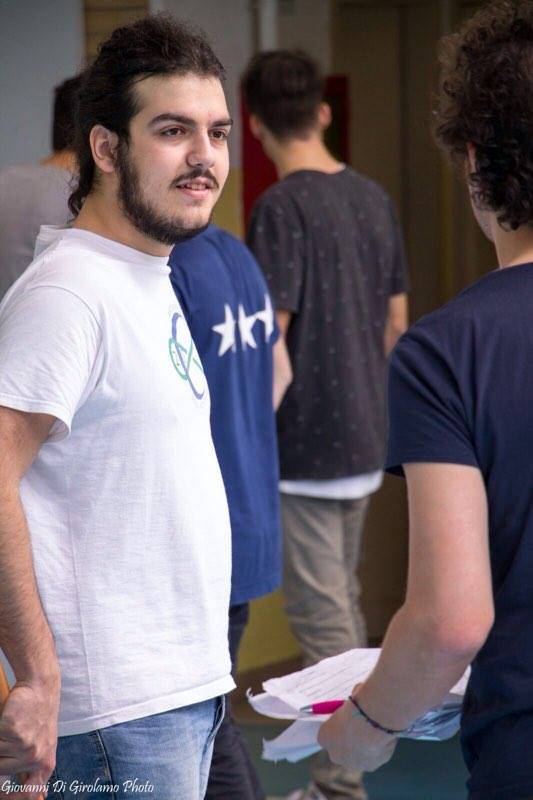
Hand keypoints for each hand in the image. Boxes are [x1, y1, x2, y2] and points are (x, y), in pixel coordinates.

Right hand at [0, 674, 59, 799]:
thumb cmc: (38, 716)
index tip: (2, 795)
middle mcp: (35, 759)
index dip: (11, 797)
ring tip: (11, 727)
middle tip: (8, 738)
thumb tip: (17, 790)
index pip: (29, 794)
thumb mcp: (42, 743)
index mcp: (45, 764)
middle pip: (0, 770)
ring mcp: (25, 745)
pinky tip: (8, 718)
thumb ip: (31, 768)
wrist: (41, 687)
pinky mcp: (13, 731)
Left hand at [318, 698, 397, 772]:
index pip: (328, 734)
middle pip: (341, 748)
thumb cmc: (357, 706)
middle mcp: (335, 755)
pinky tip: (383, 735)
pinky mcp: (370, 767)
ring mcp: (353, 763)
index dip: (339, 725)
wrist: (372, 721)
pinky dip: (379, 749)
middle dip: (350, 739)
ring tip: (376, 729)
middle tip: (362, 725)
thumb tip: (358, 696)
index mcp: (324, 737)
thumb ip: (352, 703)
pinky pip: (373, 757)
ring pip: (358, 755)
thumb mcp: (351, 697)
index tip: (348, 718)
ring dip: (365, 746)